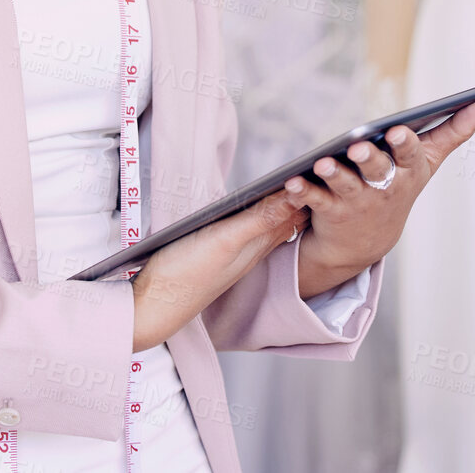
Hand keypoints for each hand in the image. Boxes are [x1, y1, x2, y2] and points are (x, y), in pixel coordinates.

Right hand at [129, 189, 307, 350]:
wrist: (154, 307)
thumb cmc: (185, 273)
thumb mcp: (224, 242)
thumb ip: (258, 220)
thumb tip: (294, 197)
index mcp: (257, 244)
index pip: (291, 212)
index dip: (306, 190)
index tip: (320, 167)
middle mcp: (251, 251)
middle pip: (285, 220)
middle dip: (300, 197)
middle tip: (316, 172)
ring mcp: (235, 256)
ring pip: (269, 227)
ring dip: (282, 207)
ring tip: (296, 187)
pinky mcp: (217, 257)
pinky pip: (250, 234)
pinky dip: (260, 218)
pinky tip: (256, 212)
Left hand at [287, 98, 474, 297]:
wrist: (367, 241)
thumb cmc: (401, 184)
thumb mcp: (430, 161)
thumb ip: (456, 130)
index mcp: (409, 171)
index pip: (410, 155)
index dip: (404, 144)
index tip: (399, 130)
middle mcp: (384, 187)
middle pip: (377, 171)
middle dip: (368, 159)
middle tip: (357, 147)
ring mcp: (357, 202)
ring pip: (345, 187)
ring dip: (334, 175)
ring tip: (323, 164)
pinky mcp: (330, 211)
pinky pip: (315, 200)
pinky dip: (303, 191)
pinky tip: (292, 181)